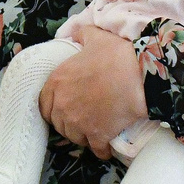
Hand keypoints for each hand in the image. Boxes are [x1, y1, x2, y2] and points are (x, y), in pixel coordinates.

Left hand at [39, 27, 146, 155]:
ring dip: (84, 136)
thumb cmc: (117, 55)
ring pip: (75, 138)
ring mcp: (78, 123)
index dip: (54, 107)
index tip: (66, 107)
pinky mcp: (97, 136)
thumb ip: (82, 35)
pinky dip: (102, 149)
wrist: (140, 76)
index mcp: (57, 82)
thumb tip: (78, 33)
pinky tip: (108, 146)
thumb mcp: (97, 37)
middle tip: (84, 118)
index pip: (44, 104)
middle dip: (69, 123)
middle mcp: (63, 105)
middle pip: (59, 124)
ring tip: (96, 130)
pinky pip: (96, 150)